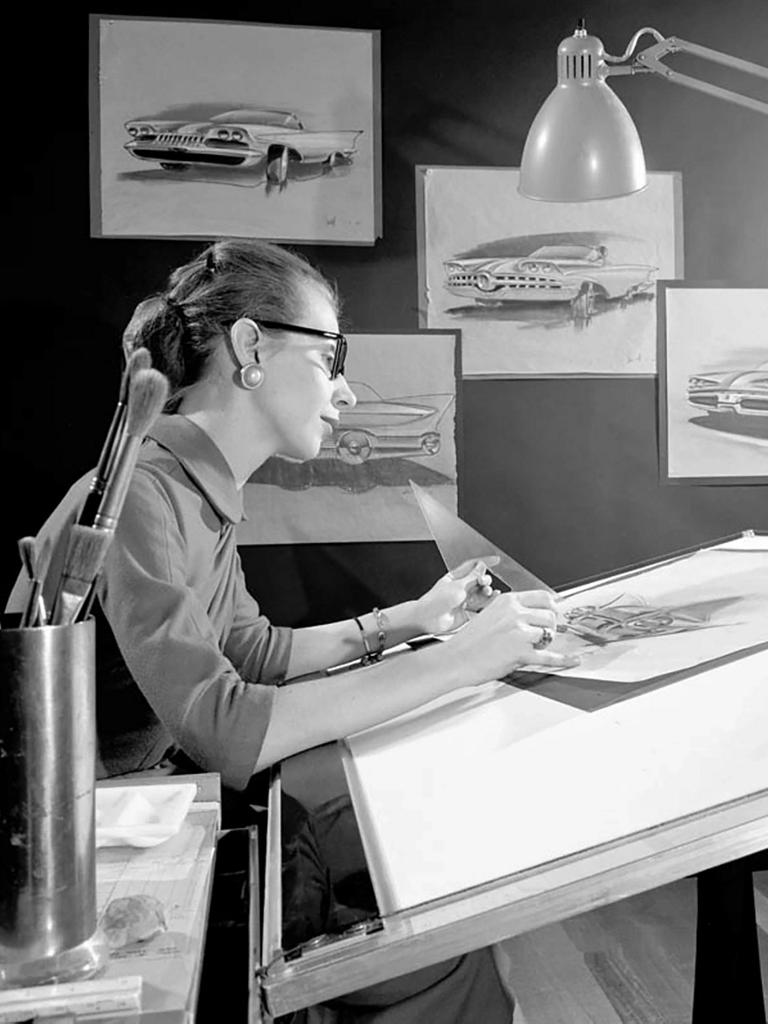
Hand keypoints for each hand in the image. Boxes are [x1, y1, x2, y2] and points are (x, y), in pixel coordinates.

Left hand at [414, 557, 499, 635]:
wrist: (429, 619)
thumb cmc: (437, 600)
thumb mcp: (458, 585)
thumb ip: (473, 576)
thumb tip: (482, 566)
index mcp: (455, 577)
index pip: (472, 566)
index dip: (485, 562)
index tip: (497, 560)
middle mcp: (460, 588)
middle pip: (479, 580)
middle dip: (485, 579)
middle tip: (483, 582)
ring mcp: (464, 600)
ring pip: (481, 593)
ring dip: (487, 591)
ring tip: (487, 591)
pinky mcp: (467, 612)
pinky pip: (481, 606)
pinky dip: (489, 602)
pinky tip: (494, 598)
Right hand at [449, 589, 579, 677]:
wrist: (455, 659)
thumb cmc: (469, 641)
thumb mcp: (489, 614)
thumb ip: (511, 612)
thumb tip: (534, 615)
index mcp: (508, 600)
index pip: (543, 597)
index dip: (552, 607)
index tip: (555, 613)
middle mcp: (515, 613)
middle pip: (550, 616)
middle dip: (549, 628)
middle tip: (542, 636)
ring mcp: (519, 632)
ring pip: (549, 635)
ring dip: (544, 643)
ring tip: (530, 648)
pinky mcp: (521, 653)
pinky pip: (548, 656)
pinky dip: (564, 659)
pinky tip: (573, 660)